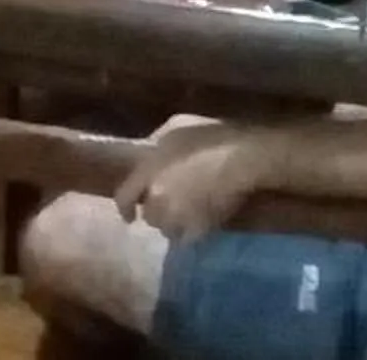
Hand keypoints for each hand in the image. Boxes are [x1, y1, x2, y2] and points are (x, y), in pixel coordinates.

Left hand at [113, 122, 265, 240]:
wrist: (242, 158)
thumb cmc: (211, 137)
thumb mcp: (176, 126)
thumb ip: (156, 141)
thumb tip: (148, 150)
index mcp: (149, 172)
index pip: (124, 197)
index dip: (125, 208)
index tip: (130, 216)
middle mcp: (158, 198)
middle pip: (150, 216)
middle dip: (158, 213)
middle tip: (171, 207)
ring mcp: (179, 216)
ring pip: (168, 230)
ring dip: (174, 225)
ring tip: (187, 217)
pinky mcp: (200, 229)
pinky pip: (188, 239)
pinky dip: (192, 235)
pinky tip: (201, 225)